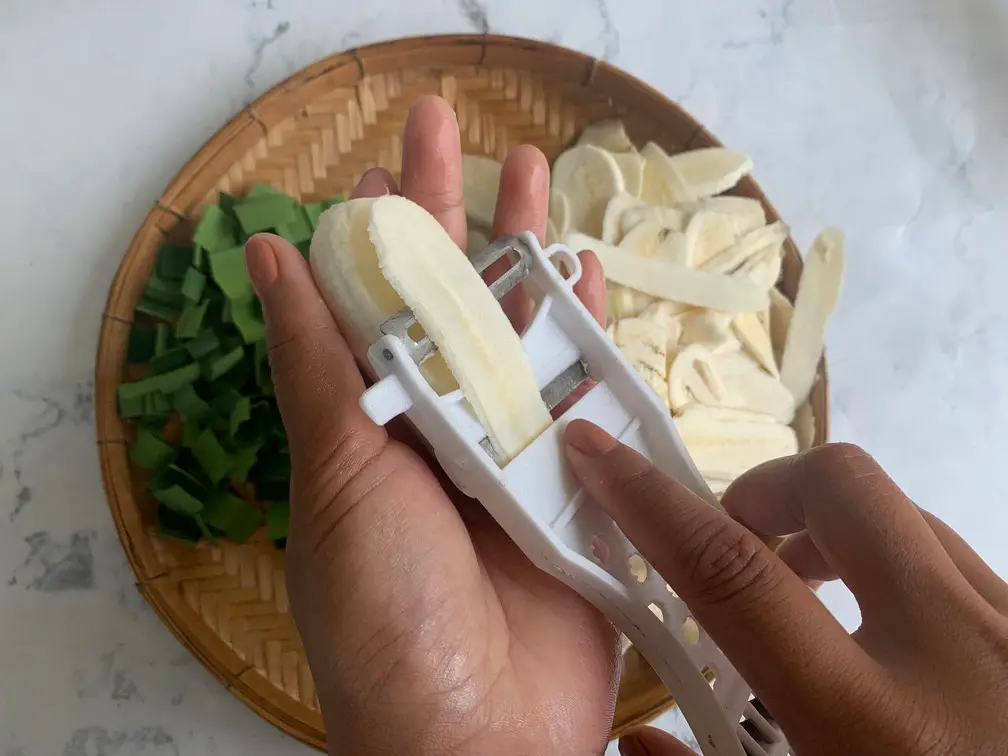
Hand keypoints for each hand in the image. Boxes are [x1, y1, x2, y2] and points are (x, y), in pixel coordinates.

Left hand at [244, 95, 617, 755]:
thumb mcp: (338, 478)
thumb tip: (270, 259)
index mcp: (373, 428)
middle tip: (455, 130)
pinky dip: (592, 336)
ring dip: (528, 258)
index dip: (376, 235)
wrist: (478, 734)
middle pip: (452, 305)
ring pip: (525, 336)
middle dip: (457, 217)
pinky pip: (591, 398)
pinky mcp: (580, 486)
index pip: (374, 309)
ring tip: (535, 178)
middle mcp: (441, 433)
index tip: (379, 169)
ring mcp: (514, 456)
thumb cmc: (386, 612)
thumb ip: (317, 366)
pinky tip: (589, 278)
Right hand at [563, 422, 1007, 755]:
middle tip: (734, 545)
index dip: (650, 501)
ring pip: (910, 515)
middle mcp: (956, 652)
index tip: (596, 451)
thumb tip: (635, 742)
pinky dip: (900, 566)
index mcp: (871, 722)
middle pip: (843, 486)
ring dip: (834, 529)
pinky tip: (892, 636)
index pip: (734, 572)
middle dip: (766, 490)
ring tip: (808, 591)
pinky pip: (961, 562)